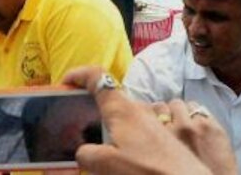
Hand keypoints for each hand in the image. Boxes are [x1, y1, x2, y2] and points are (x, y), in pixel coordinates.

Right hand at [59, 67, 227, 174]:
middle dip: (100, 113)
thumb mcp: (107, 166)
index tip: (66, 82)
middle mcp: (140, 110)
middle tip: (90, 133)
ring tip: (119, 151)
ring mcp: (159, 122)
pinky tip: (142, 155)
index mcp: (121, 110)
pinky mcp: (174, 136)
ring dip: (121, 127)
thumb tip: (83, 152)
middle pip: (114, 101)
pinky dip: (140, 136)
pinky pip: (151, 128)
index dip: (79, 75)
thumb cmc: (148, 172)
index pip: (98, 78)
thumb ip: (88, 156)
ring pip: (133, 117)